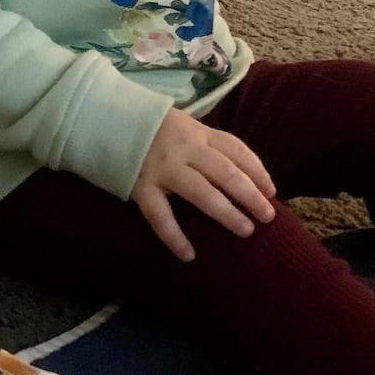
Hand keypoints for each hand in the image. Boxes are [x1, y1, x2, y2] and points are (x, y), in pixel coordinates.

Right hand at [131, 108, 276, 261]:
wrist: (102, 119)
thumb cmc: (147, 126)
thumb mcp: (181, 125)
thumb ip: (204, 143)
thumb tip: (236, 169)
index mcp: (197, 132)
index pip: (237, 151)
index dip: (258, 171)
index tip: (271, 191)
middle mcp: (184, 149)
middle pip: (226, 173)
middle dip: (251, 195)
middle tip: (268, 216)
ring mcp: (162, 168)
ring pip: (202, 193)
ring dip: (227, 213)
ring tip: (246, 231)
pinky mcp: (140, 186)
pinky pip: (160, 216)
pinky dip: (174, 237)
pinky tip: (188, 255)